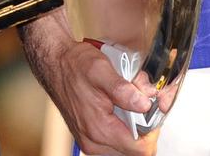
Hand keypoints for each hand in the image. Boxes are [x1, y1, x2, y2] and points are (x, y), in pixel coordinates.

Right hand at [23, 20, 158, 155]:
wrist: (55, 62)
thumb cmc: (75, 64)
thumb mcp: (101, 69)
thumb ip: (123, 90)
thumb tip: (144, 104)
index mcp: (99, 129)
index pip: (141, 149)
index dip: (153, 129)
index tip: (154, 108)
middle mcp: (94, 142)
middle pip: (135, 150)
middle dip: (145, 127)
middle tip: (144, 101)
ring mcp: (91, 141)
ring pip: (126, 147)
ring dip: (135, 128)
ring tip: (131, 102)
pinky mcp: (89, 137)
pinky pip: (116, 142)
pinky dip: (124, 127)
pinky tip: (121, 107)